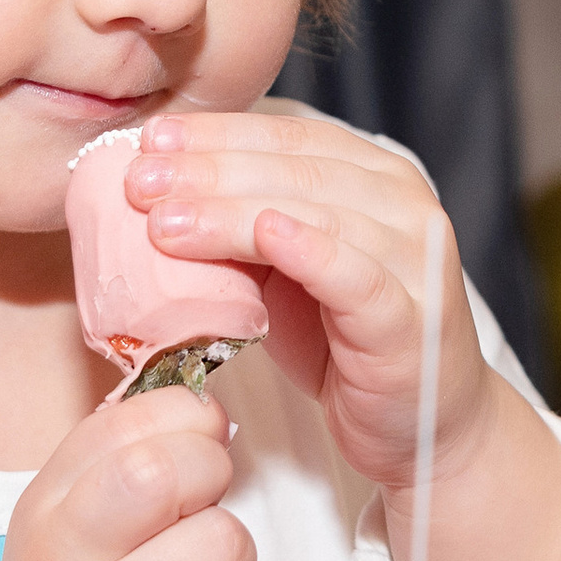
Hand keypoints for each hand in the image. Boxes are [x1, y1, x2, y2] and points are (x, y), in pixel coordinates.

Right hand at [0, 385, 260, 560]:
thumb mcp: (65, 534)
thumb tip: (208, 412)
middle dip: (212, 479)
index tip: (192, 448)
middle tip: (199, 515)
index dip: (183, 423)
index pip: (125, 425)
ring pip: (226, 544)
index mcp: (42, 514)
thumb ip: (119, 463)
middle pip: (173, 471)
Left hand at [122, 113, 489, 497]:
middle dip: (210, 170)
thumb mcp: (284, 272)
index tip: (150, 140)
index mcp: (374, 176)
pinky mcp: (412, 318)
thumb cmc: (346, 343)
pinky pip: (359, 277)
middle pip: (296, 169)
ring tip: (165, 223)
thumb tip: (157, 193)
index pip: (289, 135)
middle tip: (139, 182)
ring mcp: (415, 258)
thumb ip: (244, 228)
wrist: (421, 427)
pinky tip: (266, 236)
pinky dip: (312, 251)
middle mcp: (403, 204)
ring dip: (233, 214)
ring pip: (317, 215)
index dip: (217, 133)